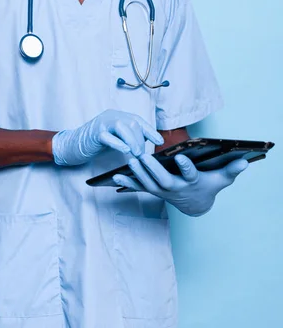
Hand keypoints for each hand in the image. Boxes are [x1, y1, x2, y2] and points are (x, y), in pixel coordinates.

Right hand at [52, 109, 163, 165]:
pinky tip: (125, 151)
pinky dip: (118, 143)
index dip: (150, 130)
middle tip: (142, 154)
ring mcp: (101, 123)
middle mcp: (111, 116)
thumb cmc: (96, 144)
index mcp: (118, 117)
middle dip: (140, 138)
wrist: (73, 145)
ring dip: (132, 140)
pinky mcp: (94, 133)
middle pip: (132, 122)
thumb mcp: (115, 139)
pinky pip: (107, 136)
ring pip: (122, 126)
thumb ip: (128, 138)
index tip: (160, 141)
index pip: (138, 120)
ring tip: (136, 154)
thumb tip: (146, 147)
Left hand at [113, 153, 248, 216]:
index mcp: (192, 183)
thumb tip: (245, 161)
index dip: (186, 167)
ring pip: (149, 184)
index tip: (181, 157)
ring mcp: (163, 191)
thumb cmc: (209, 186)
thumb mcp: (221, 178)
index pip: (190, 175)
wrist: (196, 204)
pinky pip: (139, 187)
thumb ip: (231, 170)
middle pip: (163, 181)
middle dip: (152, 170)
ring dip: (137, 174)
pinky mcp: (154, 190)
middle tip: (142, 156)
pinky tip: (115, 177)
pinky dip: (128, 183)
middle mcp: (176, 189)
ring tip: (128, 161)